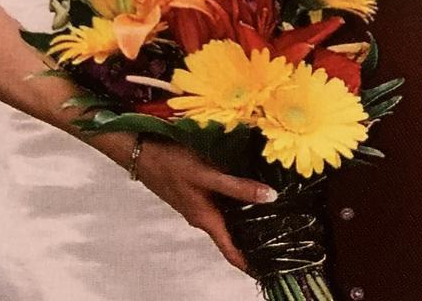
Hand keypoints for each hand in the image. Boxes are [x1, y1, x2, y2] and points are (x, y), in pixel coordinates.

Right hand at [134, 138, 276, 271]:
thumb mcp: (207, 174)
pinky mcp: (194, 193)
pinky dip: (233, 204)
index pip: (231, 252)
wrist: (142, 152)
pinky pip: (218, 205)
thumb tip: (271, 197)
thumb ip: (237, 187)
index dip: (250, 264)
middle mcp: (201, 217)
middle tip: (280, 234)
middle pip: (230, 237)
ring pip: (225, 219)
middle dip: (252, 240)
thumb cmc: (172, 164)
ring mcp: (196, 206)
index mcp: (206, 219)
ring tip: (269, 212)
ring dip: (243, 220)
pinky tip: (244, 190)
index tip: (271, 269)